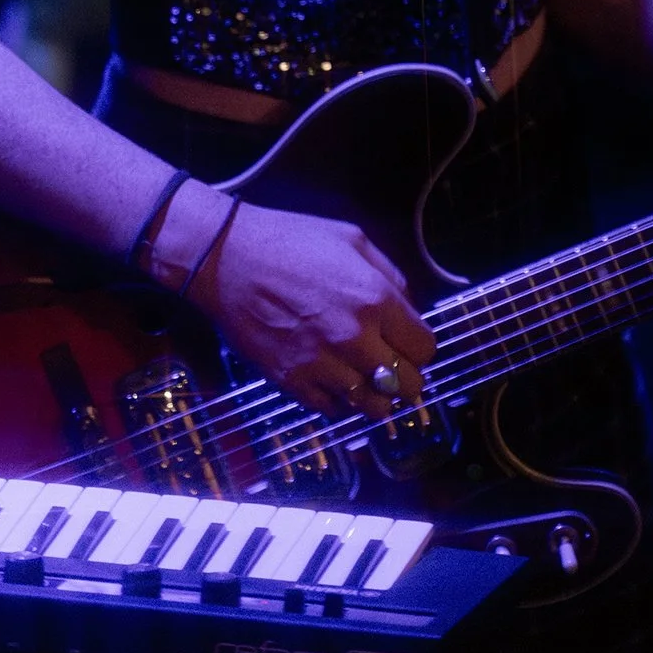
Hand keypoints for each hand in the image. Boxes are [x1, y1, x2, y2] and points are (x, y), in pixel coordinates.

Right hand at [174, 198, 435, 419]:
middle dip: (407, 377)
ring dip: (376, 396)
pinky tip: (336, 380)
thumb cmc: (291, 241)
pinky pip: (333, 412)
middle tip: (395, 366)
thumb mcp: (353, 240)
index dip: (421, 347)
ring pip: (373, 407)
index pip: (425, 348)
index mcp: (375, 299)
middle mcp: (354, 339)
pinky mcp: (292, 384)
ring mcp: (322, 365)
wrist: (227, 260)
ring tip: (367, 378)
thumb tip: (409, 310)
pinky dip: (341, 402)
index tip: (410, 343)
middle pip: (406, 385)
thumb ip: (390, 276)